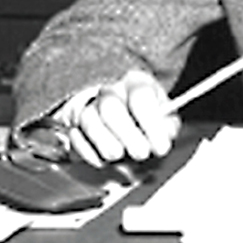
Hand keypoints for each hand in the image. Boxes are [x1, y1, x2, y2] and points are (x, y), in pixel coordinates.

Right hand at [65, 70, 180, 166]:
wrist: (124, 120)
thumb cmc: (148, 120)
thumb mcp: (166, 120)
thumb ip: (168, 128)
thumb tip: (163, 138)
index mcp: (137, 83)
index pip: (141, 96)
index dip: (152, 124)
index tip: (162, 147)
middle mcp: (111, 90)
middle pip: (111, 107)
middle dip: (127, 135)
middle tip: (141, 154)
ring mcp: (89, 106)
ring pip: (89, 120)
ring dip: (106, 144)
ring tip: (119, 156)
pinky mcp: (74, 124)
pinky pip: (74, 137)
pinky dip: (88, 152)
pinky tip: (103, 160)